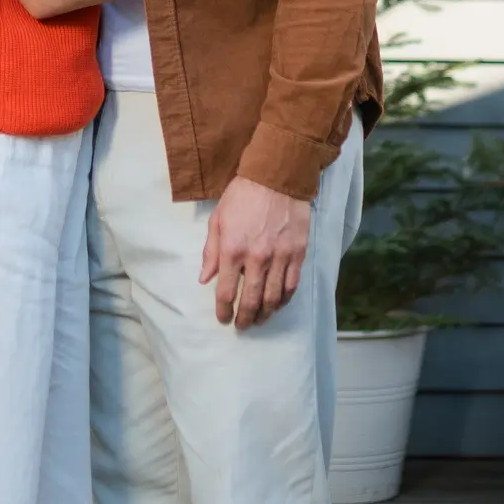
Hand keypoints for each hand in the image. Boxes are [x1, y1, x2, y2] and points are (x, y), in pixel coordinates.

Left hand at [200, 177, 311, 330]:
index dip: (223, 311)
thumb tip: (205, 279)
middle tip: (242, 326)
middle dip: (245, 318)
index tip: (222, 319)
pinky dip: (284, 299)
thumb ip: (211, 252)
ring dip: (266, 314)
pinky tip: (278, 304)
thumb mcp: (218, 220)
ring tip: (260, 320)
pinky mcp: (298, 253)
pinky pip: (292, 285)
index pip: (227, 292)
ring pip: (274, 298)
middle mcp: (257, 258)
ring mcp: (280, 257)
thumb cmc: (242, 196)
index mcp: (233, 250)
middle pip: (252, 301)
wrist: (277, 177)